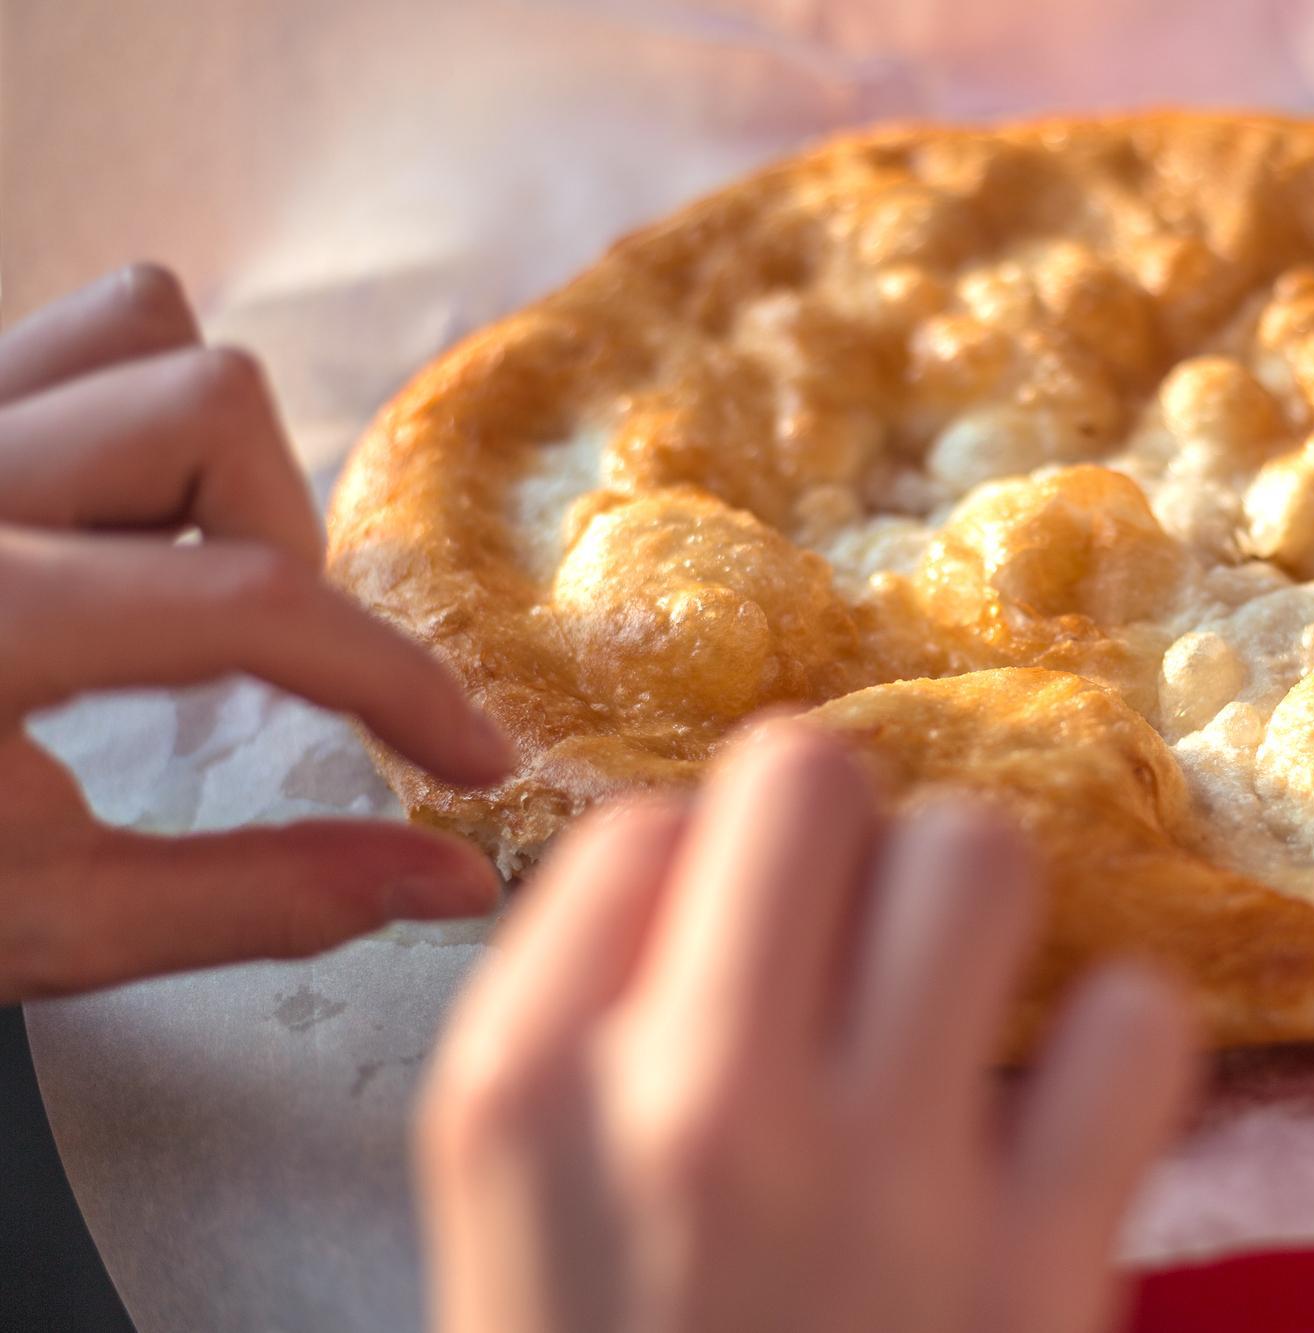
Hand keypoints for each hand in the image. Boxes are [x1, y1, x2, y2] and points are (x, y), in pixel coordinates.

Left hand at [0, 265, 513, 1000]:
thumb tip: (446, 877)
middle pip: (209, 399)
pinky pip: (63, 338)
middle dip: (284, 536)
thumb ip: (259, 897)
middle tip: (261, 657)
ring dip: (210, 447)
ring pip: (136, 324)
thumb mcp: (40, 924)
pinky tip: (114, 526)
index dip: (398, 683)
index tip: (466, 753)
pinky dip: (131, 409)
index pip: (254, 603)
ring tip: (183, 568)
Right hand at [418, 721, 1198, 1332]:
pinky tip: (1064, 1114)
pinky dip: (1119, 1048)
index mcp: (523, 1096)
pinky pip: (1135, 1020)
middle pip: (810, 779)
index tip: (744, 942)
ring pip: (982, 856)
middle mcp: (694, 1103)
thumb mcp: (511, 1230)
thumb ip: (583, 1035)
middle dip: (846, 841)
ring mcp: (880, 1179)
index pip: (644, 825)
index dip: (709, 875)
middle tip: (860, 937)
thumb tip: (711, 856)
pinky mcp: (1043, 1265)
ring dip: (981, 912)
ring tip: (960, 1007)